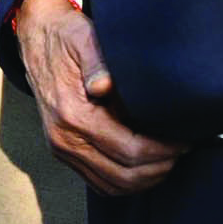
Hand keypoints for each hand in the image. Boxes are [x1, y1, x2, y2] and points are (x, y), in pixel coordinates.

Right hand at [10, 0, 183, 195]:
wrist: (37, 37)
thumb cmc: (68, 37)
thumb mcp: (85, 39)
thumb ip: (97, 62)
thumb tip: (104, 85)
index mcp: (72, 114)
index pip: (129, 150)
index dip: (164, 150)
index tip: (185, 139)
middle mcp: (64, 139)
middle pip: (124, 176)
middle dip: (160, 167)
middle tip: (182, 150)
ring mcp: (61, 148)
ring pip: (113, 186)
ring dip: (145, 179)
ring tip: (167, 158)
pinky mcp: (63, 151)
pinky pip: (99, 183)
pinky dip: (126, 181)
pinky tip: (144, 164)